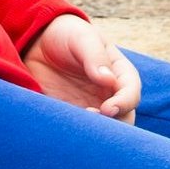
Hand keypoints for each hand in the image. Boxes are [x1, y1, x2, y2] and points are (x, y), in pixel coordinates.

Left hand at [24, 16, 140, 122]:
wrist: (38, 43)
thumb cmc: (67, 34)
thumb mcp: (82, 37)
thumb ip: (95, 56)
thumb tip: (109, 80)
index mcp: (120, 73)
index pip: (131, 93)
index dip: (124, 103)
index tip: (108, 109)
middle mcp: (109, 94)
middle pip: (124, 118)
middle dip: (114, 125)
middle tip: (92, 119)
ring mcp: (91, 106)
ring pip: (104, 130)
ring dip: (95, 132)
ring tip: (78, 125)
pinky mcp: (72, 115)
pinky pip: (80, 131)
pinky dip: (76, 134)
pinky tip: (65, 127)